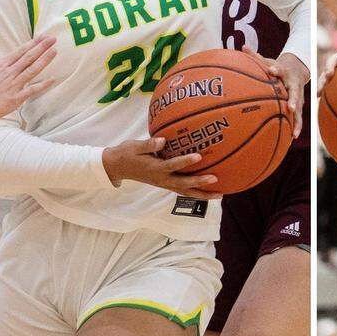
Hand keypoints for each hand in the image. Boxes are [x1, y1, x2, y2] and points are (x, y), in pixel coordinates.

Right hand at [0, 37, 56, 127]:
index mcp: (1, 65)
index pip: (20, 51)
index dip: (33, 43)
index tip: (43, 37)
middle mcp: (9, 73)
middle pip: (29, 57)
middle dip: (42, 47)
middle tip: (53, 39)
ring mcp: (14, 85)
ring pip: (32, 70)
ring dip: (44, 60)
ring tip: (55, 51)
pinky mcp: (16, 98)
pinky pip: (32, 90)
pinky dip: (43, 84)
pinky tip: (53, 79)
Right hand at [102, 137, 220, 198]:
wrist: (116, 167)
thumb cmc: (127, 153)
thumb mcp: (134, 146)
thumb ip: (148, 145)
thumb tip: (162, 140)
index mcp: (154, 168)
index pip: (172, 165)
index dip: (185, 161)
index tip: (198, 156)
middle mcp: (161, 179)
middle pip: (183, 184)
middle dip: (199, 183)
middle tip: (215, 178)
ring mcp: (164, 183)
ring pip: (185, 191)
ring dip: (202, 194)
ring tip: (220, 194)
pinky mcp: (165, 184)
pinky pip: (183, 190)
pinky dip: (196, 192)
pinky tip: (209, 191)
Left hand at [245, 48, 308, 138]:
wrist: (298, 70)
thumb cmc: (277, 68)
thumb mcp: (268, 61)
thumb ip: (256, 56)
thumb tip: (242, 47)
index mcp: (285, 73)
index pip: (280, 70)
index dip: (276, 70)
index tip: (272, 70)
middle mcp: (294, 86)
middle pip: (295, 93)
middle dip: (293, 100)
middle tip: (290, 107)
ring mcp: (298, 97)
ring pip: (299, 110)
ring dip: (297, 122)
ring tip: (294, 134)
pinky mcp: (299, 106)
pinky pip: (297, 118)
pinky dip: (295, 127)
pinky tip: (291, 139)